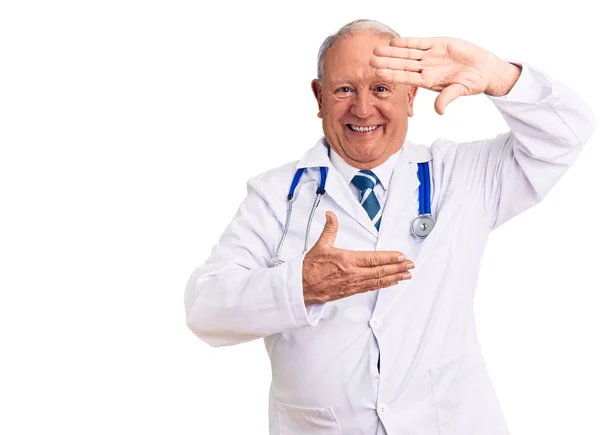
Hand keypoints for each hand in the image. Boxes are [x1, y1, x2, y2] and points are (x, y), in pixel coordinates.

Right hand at [302, 211, 413, 306]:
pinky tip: (390, 283)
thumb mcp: (321, 245)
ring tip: (406, 275)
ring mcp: (353, 284)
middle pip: (380, 271)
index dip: (390, 258)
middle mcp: (353, 274)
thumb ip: (330, 229)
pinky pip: (371, 287)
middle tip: (410, 266)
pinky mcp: (351, 291)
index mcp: (347, 261)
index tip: (401, 256)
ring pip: (378, 281)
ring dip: (394, 278)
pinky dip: (383, 285)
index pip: (374, 259)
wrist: (301, 288)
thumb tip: (331, 216)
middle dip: (398, 268)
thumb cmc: (310, 269)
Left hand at [370, 37, 520, 114]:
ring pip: (408, 53)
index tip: (378, 74)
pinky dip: (408, 42)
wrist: (484, 69)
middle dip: (387, 63)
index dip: (392, 75)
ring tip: (377, 50)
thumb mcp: (460, 90)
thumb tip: (439, 112)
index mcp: (428, 81)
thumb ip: (447, 98)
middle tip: (370, 61)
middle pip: (402, 65)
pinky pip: (420, 43)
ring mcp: (430, 56)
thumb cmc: (472, 82)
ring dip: (392, 52)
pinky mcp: (438, 44)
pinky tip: (394, 42)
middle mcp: (425, 68)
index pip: (406, 78)